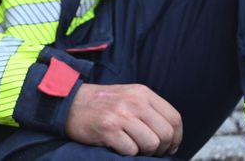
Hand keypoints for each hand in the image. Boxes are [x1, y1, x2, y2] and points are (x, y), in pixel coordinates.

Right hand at [66, 83, 182, 155]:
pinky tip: (116, 144)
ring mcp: (120, 114)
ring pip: (151, 144)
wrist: (67, 103)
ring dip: (143, 151)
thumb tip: (171, 136)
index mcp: (141, 92)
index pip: (174, 118)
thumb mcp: (127, 96)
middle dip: (161, 148)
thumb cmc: (99, 103)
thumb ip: (149, 109)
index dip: (176, 137)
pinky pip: (131, 150)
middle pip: (166, 134)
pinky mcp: (108, 128)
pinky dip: (126, 152)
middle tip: (148, 149)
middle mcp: (133, 101)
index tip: (169, 145)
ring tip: (130, 144)